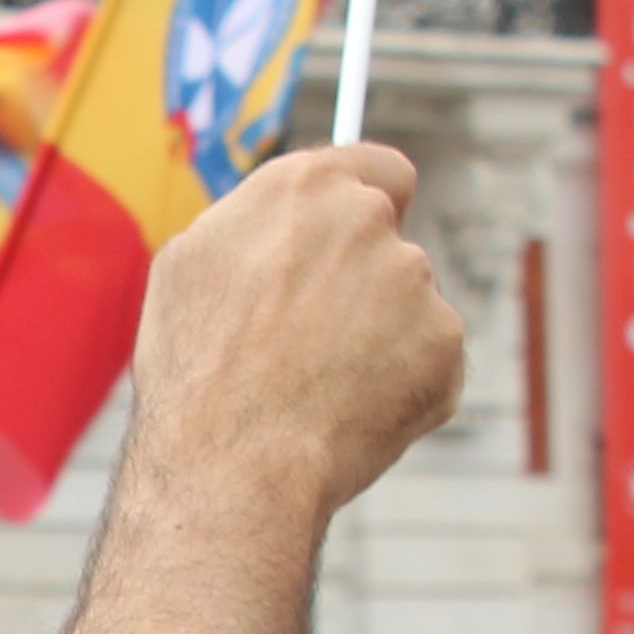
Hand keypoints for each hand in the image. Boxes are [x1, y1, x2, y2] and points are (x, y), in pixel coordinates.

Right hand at [124, 144, 464, 524]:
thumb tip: (282, 223)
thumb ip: (252, 224)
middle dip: (361, 280)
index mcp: (302, 189)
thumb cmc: (196, 372)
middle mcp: (367, 220)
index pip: (377, 169)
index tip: (356, 237)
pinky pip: (429, 360)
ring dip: (377, 336)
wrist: (232, 464)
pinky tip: (348, 413)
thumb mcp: (188, 269)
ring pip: (407, 304)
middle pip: (387, 241)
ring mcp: (414, 280)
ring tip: (316, 387)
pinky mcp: (445, 341)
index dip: (367, 202)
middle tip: (308, 340)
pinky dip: (400, 386)